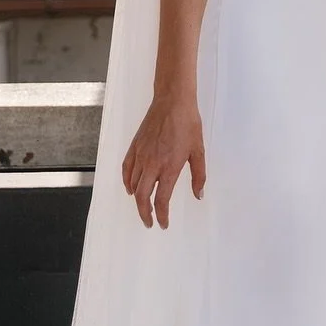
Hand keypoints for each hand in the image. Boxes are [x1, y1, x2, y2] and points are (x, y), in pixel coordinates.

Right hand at [121, 94, 205, 228]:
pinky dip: (127, 182)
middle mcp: (152, 164)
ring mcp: (141, 155)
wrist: (173, 100)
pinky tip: (131, 188)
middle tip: (150, 222)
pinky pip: (126, 169)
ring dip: (138, 200)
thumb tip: (198, 195)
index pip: (162, 200)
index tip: (163, 224)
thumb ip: (199, 176)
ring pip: (133, 185)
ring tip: (144, 207)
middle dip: (145, 214)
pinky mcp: (135, 146)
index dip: (162, 216)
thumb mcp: (199, 151)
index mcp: (169, 167)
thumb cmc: (188, 123)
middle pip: (142, 198)